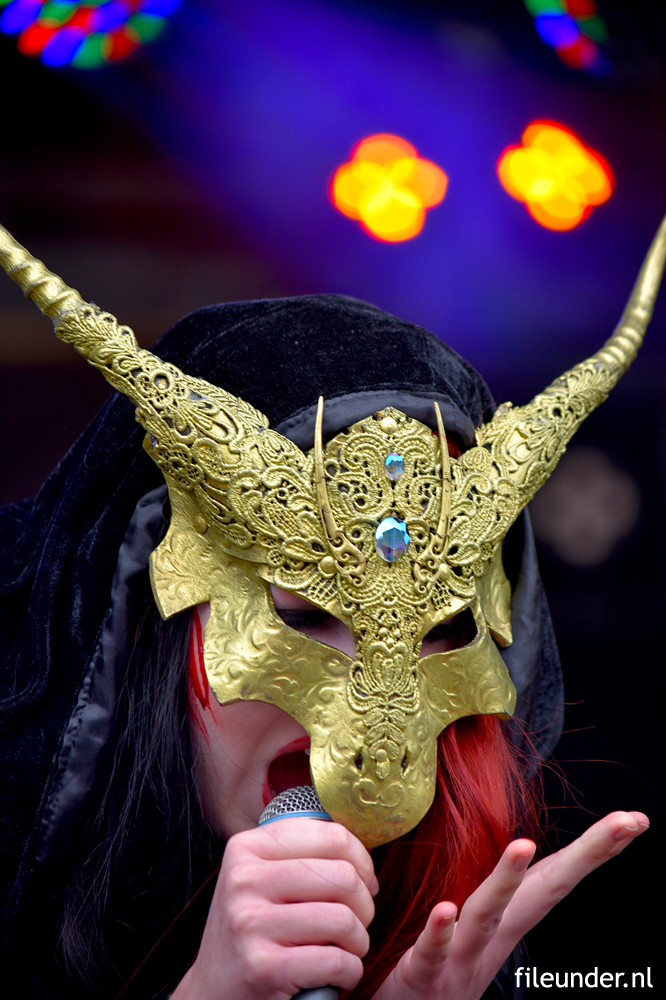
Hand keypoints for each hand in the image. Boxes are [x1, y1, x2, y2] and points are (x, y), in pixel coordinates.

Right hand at [171, 819, 376, 999]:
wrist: (213, 992)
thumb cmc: (253, 931)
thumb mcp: (263, 879)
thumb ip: (304, 856)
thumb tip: (365, 861)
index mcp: (247, 847)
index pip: (332, 835)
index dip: (362, 861)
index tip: (363, 882)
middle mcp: (244, 879)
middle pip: (343, 876)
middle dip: (364, 905)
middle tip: (355, 923)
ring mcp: (250, 923)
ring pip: (343, 919)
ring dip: (359, 942)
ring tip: (346, 949)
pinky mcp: (262, 967)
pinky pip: (336, 961)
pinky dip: (349, 972)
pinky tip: (336, 975)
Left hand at [372, 810, 648, 999]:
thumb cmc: (438, 970)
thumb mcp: (474, 930)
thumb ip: (494, 896)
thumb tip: (520, 853)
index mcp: (504, 922)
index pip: (554, 877)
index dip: (593, 850)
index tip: (632, 820)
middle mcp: (491, 939)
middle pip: (542, 890)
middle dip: (584, 855)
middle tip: (622, 822)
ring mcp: (460, 958)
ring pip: (487, 914)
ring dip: (507, 880)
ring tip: (523, 844)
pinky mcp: (422, 975)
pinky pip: (432, 952)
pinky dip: (440, 932)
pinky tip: (445, 909)